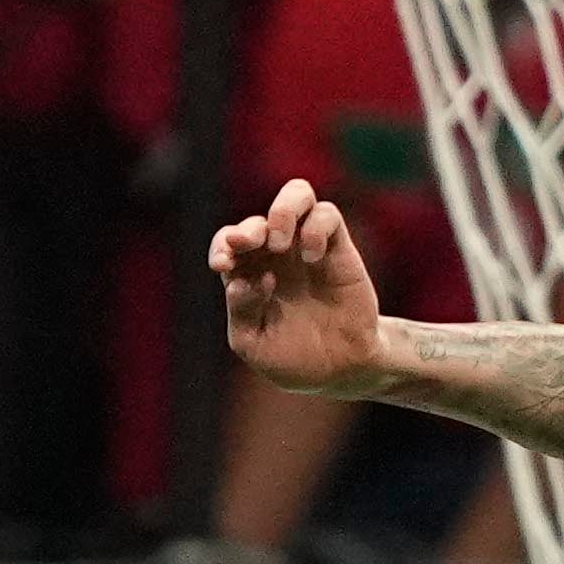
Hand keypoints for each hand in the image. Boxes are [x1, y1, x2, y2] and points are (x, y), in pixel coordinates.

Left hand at [214, 183, 391, 397]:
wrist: (342, 369)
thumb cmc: (293, 358)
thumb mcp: (254, 345)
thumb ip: (240, 312)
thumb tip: (242, 280)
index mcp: (250, 272)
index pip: (228, 241)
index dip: (222, 245)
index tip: (223, 265)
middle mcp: (277, 255)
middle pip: (258, 219)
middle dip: (248, 229)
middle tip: (247, 245)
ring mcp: (308, 247)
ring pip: (296, 194)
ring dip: (281, 211)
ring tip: (279, 243)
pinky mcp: (338, 248)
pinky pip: (327, 214)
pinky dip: (315, 228)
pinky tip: (311, 257)